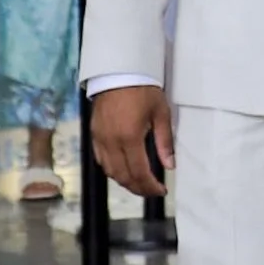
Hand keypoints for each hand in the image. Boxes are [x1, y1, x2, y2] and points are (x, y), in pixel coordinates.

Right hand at [91, 84, 174, 198]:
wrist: (118, 73)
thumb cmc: (144, 91)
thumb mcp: (161, 114)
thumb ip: (165, 142)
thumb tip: (170, 165)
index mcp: (130, 138)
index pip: (139, 172)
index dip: (150, 186)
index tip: (161, 191)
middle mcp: (111, 142)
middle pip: (123, 176)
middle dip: (138, 188)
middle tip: (152, 191)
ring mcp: (100, 139)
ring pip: (110, 171)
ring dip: (124, 181)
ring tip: (140, 184)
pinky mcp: (94, 135)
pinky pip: (101, 160)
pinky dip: (112, 170)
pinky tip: (123, 170)